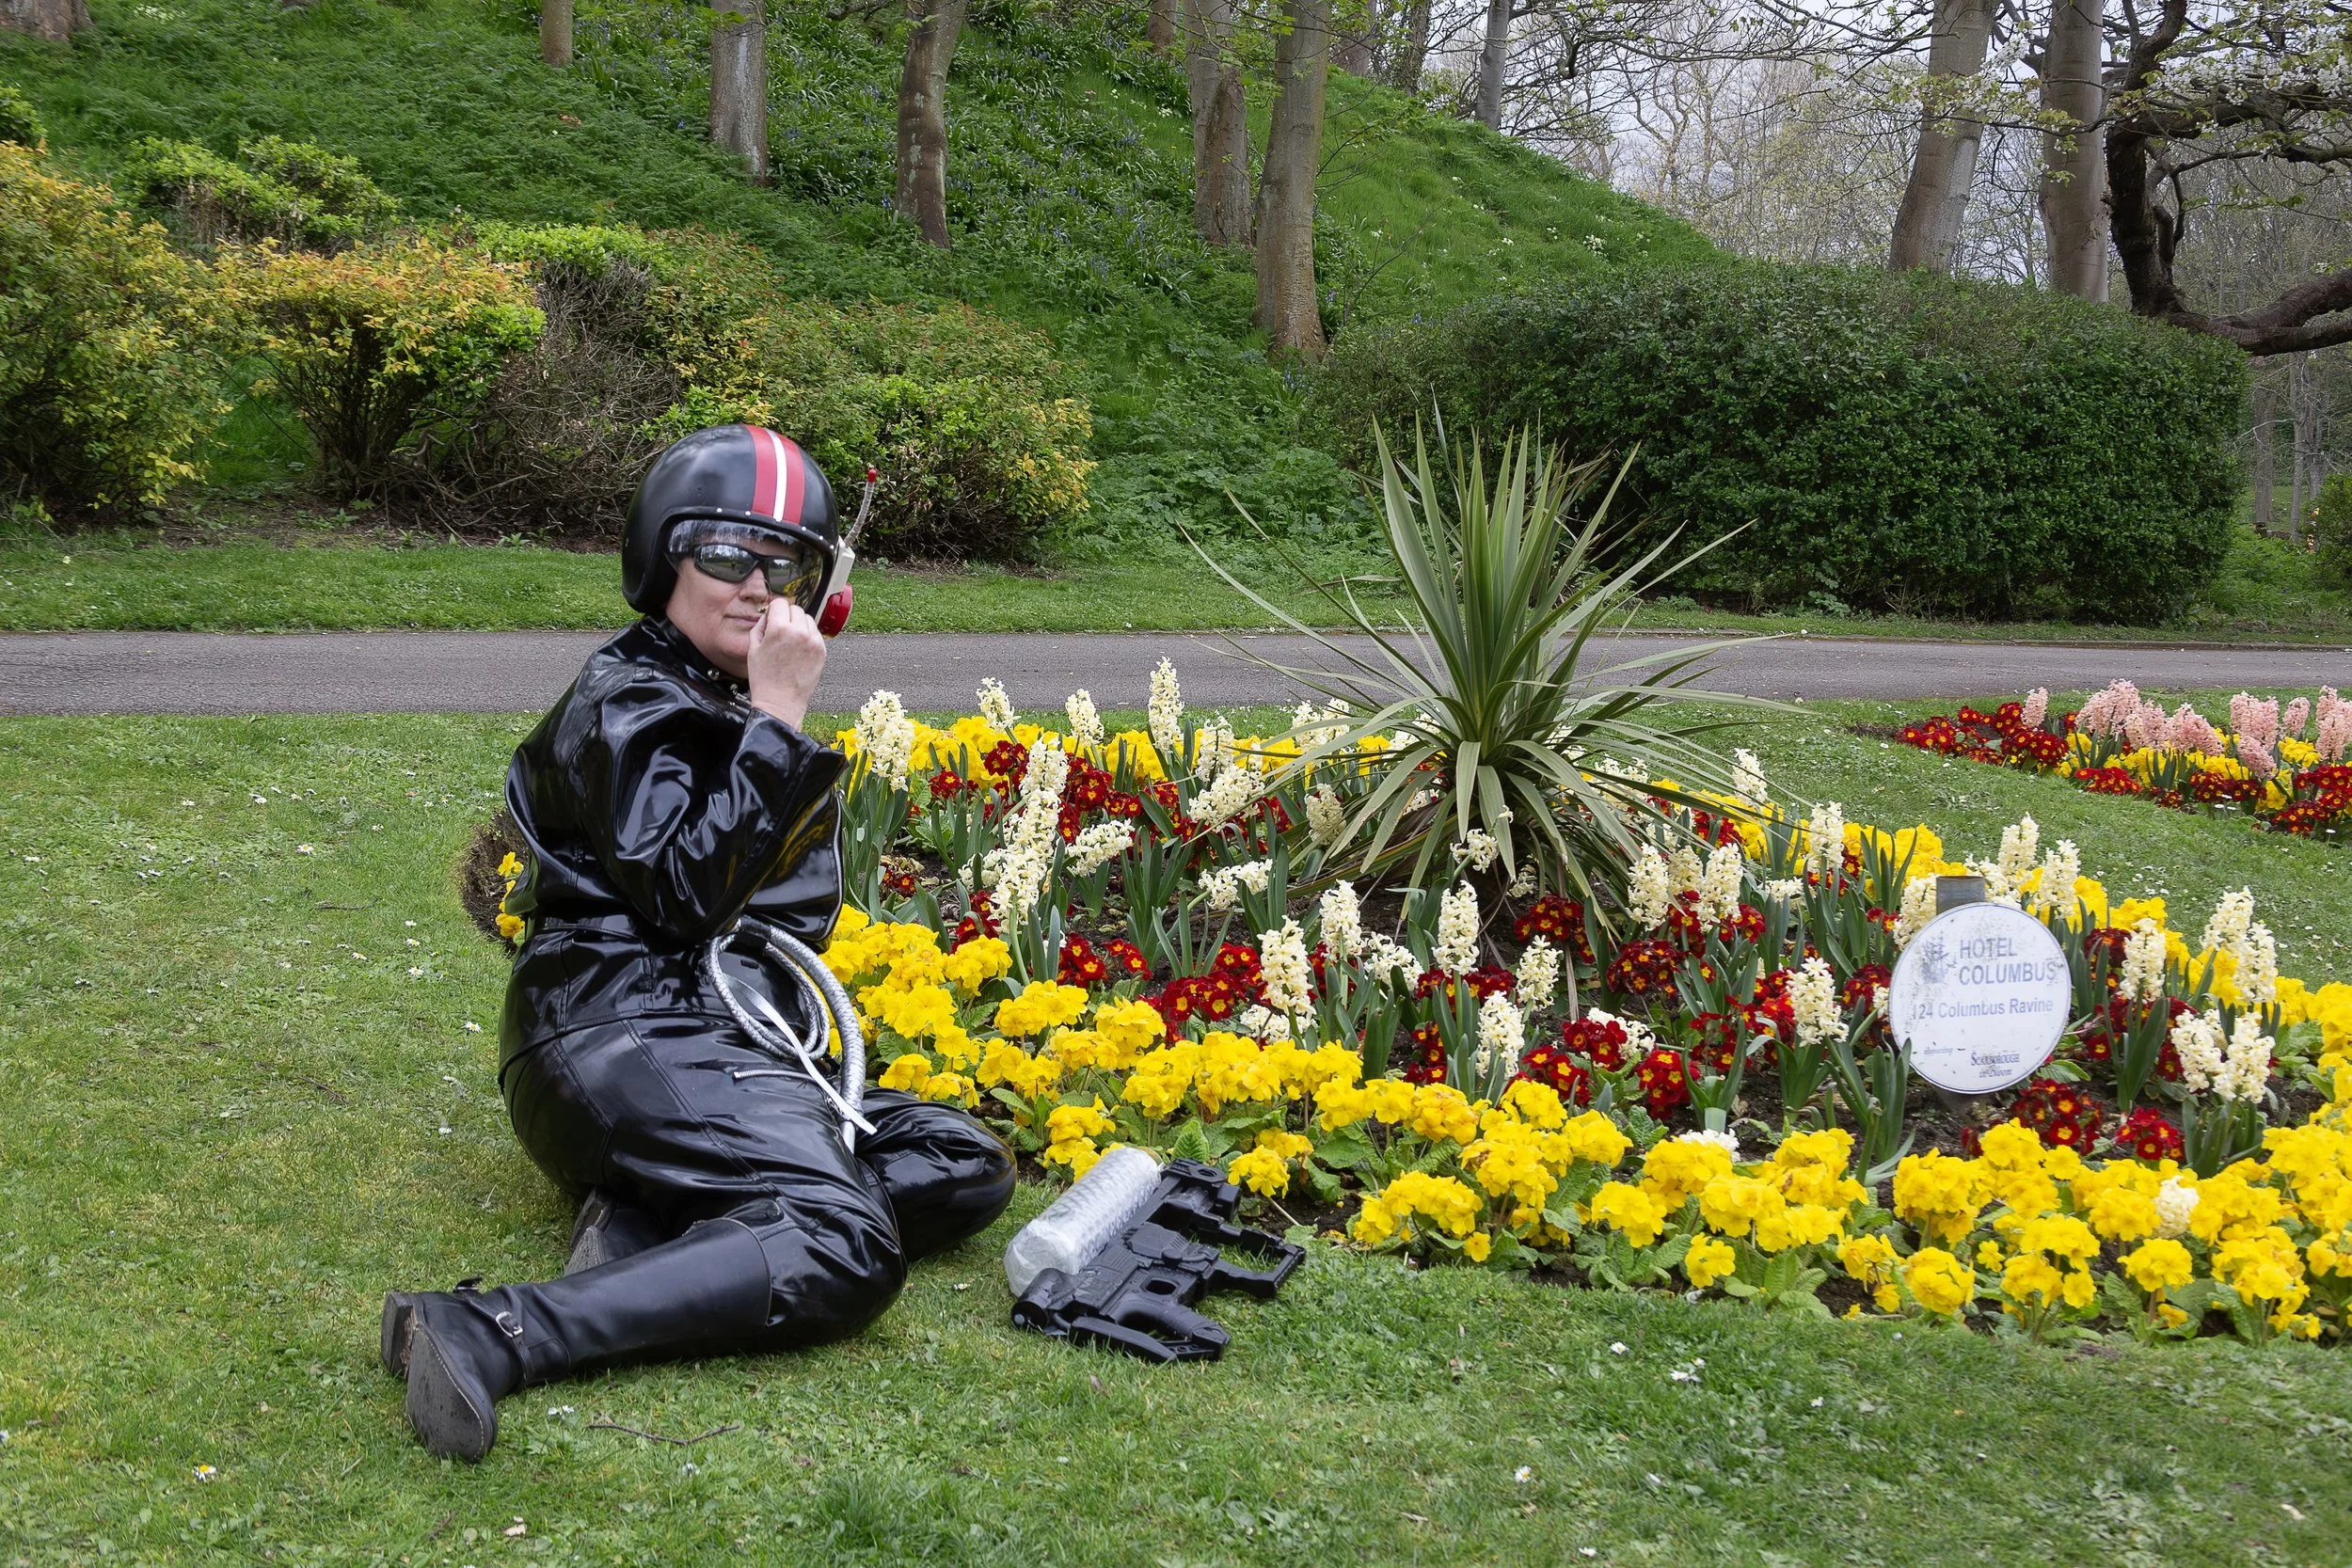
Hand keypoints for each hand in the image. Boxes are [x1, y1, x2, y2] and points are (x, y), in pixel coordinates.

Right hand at [745, 600, 826, 728]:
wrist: (780, 702)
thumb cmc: (764, 678)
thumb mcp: (753, 648)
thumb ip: (761, 625)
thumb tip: (770, 614)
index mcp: (779, 629)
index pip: (780, 603)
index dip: (774, 610)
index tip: (773, 617)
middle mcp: (799, 632)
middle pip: (795, 609)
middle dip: (786, 616)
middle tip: (780, 631)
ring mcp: (813, 641)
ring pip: (807, 619)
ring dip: (799, 624)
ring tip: (790, 641)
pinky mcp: (822, 651)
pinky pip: (815, 633)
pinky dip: (808, 636)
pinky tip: (798, 649)